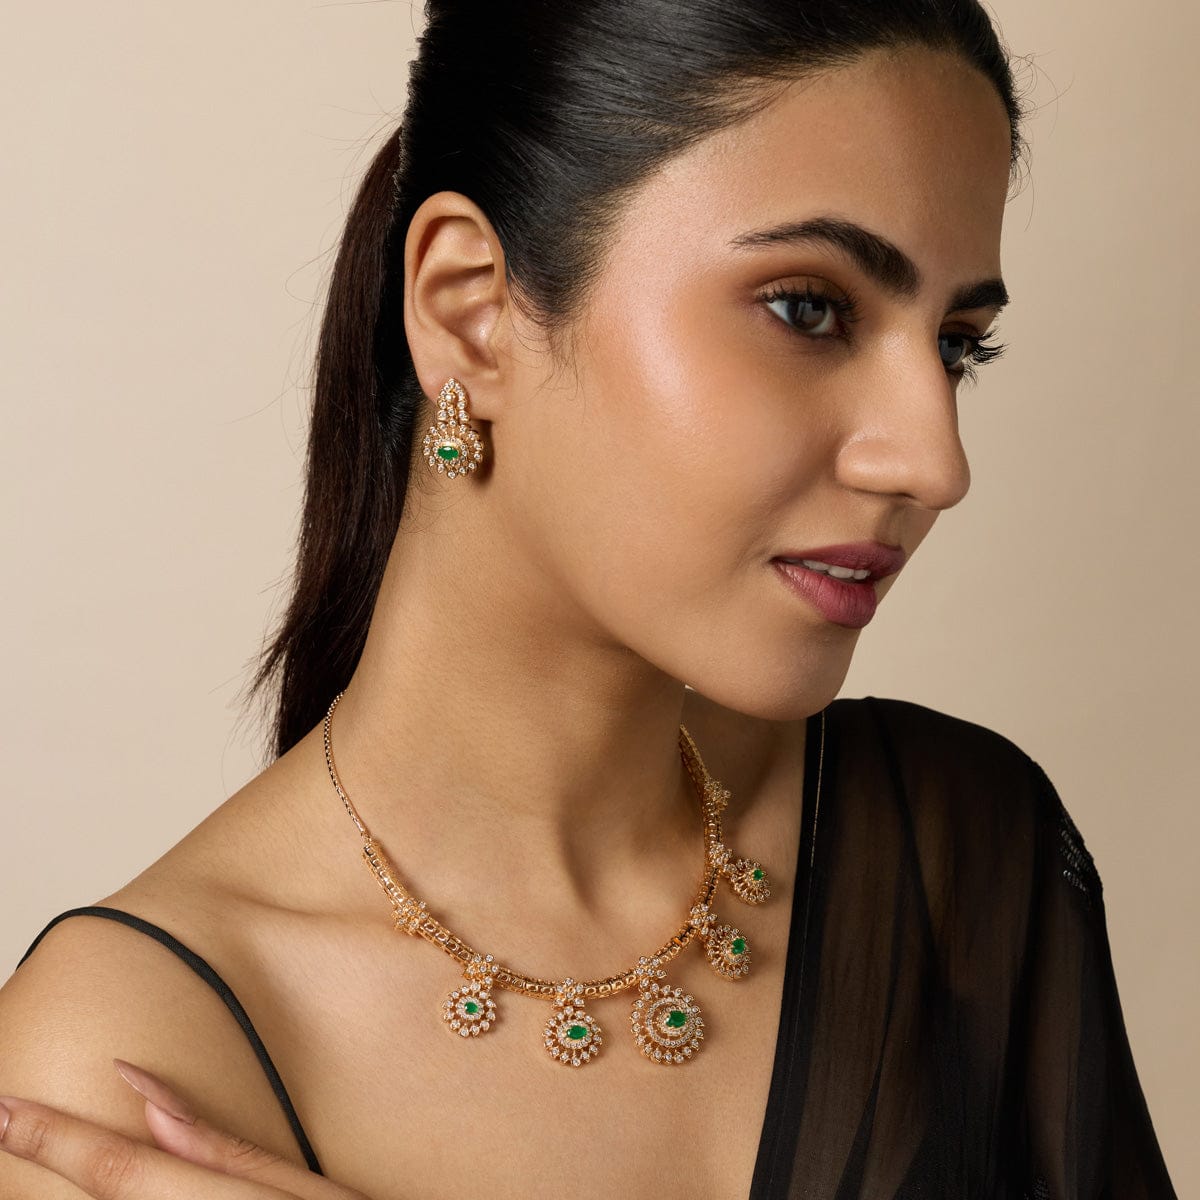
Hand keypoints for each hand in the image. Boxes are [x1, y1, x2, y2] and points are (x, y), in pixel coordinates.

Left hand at [0, 1058, 369, 1198]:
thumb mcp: (305, 1189)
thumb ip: (217, 1146)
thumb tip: (140, 1090)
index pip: (120, 1169)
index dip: (54, 1138)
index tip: (1, 1107)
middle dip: (48, 1165)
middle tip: (7, 1123)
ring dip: (85, 1195)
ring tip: (44, 1156)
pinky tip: (118, 1187)